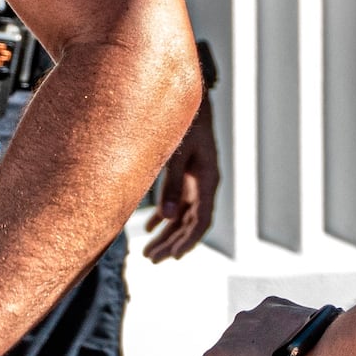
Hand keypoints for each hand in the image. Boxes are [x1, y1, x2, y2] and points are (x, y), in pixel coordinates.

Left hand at [143, 97, 220, 261]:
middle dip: (173, 243)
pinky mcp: (185, 174)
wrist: (186, 96)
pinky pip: (177, 202)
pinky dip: (164, 217)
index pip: (202, 220)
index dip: (188, 241)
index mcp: (208, 180)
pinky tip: (149, 228)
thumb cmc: (184, 121)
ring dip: (167, 234)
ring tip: (148, 252)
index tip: (173, 257)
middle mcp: (204, 183)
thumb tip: (167, 218)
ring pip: (183, 215)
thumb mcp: (177, 152)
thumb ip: (172, 184)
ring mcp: (195, 179)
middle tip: (152, 260)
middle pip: (191, 223)